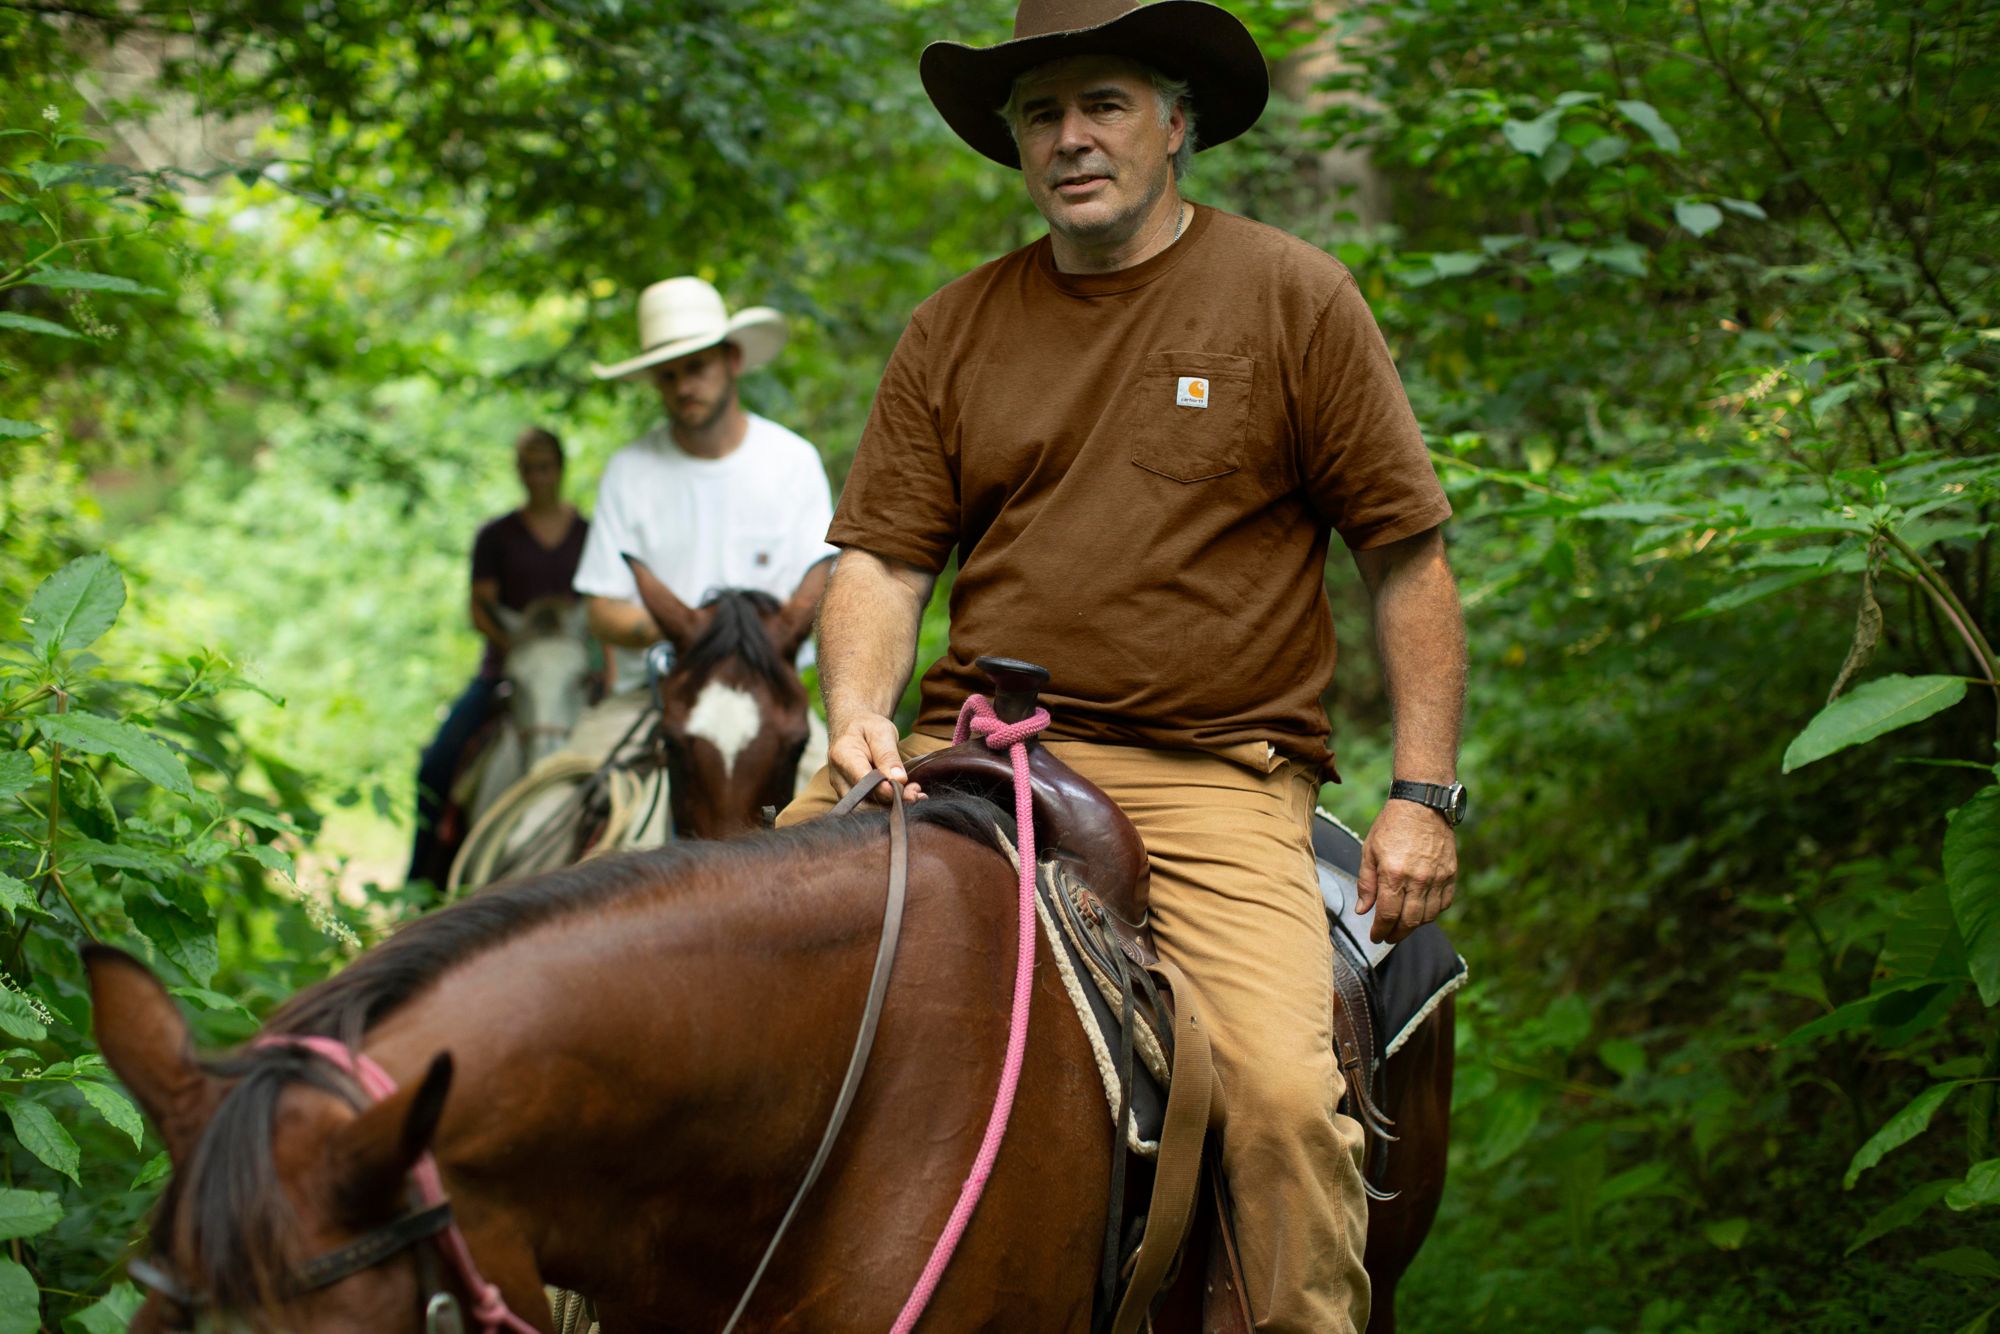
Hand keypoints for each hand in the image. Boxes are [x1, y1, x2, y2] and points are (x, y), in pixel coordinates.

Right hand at [827, 713, 923, 803]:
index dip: (885, 791)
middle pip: (863, 802)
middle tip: (915, 794)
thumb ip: (888, 756)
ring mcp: (842, 788)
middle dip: (891, 803)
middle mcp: (838, 777)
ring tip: (915, 793)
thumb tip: (898, 779)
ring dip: (892, 805)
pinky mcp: (851, 796)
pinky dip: (889, 803)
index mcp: (843, 756)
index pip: (863, 782)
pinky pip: (869, 805)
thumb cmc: (867, 727)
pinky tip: (907, 795)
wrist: (853, 727)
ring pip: (867, 807)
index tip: (908, 791)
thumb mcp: (881, 732)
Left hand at [1355, 798, 1456, 942]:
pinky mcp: (1451, 873)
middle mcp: (1418, 879)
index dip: (1380, 931)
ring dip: (1414, 925)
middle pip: (1409, 921)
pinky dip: (1433, 913)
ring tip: (1403, 924)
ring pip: (1428, 916)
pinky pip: (1444, 903)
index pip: (1387, 915)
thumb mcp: (1369, 851)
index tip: (1375, 937)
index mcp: (1393, 874)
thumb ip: (1366, 884)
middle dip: (1397, 934)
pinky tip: (1422, 911)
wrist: (1421, 804)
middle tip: (1388, 936)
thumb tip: (1362, 911)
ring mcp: (1437, 877)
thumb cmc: (1391, 825)